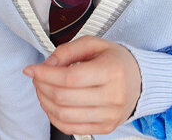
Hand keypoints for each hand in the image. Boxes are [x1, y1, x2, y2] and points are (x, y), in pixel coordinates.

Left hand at [23, 35, 140, 134]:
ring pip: (64, 115)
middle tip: (37, 77)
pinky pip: (71, 128)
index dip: (44, 74)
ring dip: (45, 101)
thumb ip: (67, 50)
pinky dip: (54, 117)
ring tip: (42, 89)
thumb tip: (47, 64)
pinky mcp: (105, 127)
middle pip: (63, 97)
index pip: (69, 78)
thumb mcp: (93, 44)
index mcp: (111, 71)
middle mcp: (112, 96)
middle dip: (41, 86)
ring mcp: (109, 115)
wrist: (140, 80)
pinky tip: (51, 104)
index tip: (31, 69)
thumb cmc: (115, 61)